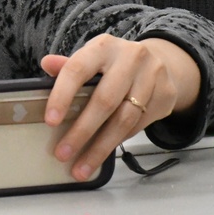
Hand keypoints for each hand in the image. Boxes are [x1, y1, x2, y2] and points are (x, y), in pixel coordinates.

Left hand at [40, 34, 199, 180]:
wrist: (159, 60)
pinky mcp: (166, 96)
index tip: (50, 121)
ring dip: (100, 147)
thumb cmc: (113, 63)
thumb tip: (47, 64)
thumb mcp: (91, 57)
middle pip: (104, 101)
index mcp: (103, 47)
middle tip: (63, 153)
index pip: (78, 70)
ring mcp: (152, 77)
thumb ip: (69, 66)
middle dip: (81, 131)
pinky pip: (139, 126)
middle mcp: (130, 58)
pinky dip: (118, 141)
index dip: (62, 96)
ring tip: (81, 167)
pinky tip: (102, 152)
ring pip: (124, 120)